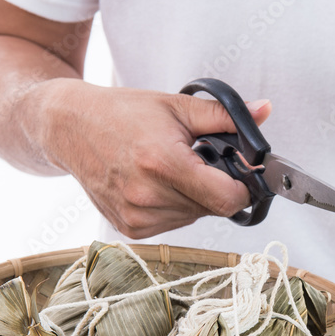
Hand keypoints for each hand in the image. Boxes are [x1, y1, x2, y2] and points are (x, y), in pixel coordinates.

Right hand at [37, 79, 271, 238]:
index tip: (239, 171)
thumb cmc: (122, 113)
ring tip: (170, 169)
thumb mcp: (177, 106)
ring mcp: (136, 217)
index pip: (228, 198)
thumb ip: (225, 116)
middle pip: (213, 208)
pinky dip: (174, 206)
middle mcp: (148, 196)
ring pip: (194, 218)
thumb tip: (264, 111)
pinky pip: (172, 224)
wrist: (70, 127)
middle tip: (196, 161)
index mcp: (163, 164)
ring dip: (194, 198)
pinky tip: (155, 183)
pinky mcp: (129, 229)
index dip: (242, 186)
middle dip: (215, 186)